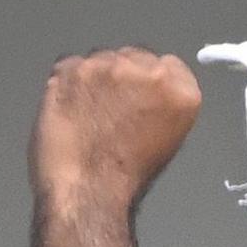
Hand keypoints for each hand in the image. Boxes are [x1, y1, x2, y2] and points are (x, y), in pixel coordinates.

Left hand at [30, 47, 202, 216]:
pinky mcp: (74, 70)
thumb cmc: (126, 177)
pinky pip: (68, 66)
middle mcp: (149, 71)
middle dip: (119, 77)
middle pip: (131, 57)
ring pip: (99, 59)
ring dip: (92, 79)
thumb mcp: (165, 138)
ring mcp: (109, 66)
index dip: (145, 82)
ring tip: (84, 114)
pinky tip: (66, 110)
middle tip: (104, 108)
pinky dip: (64, 84)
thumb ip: (162, 103)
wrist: (88, 190)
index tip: (134, 96)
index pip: (166, 65)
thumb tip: (144, 94)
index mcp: (181, 91)